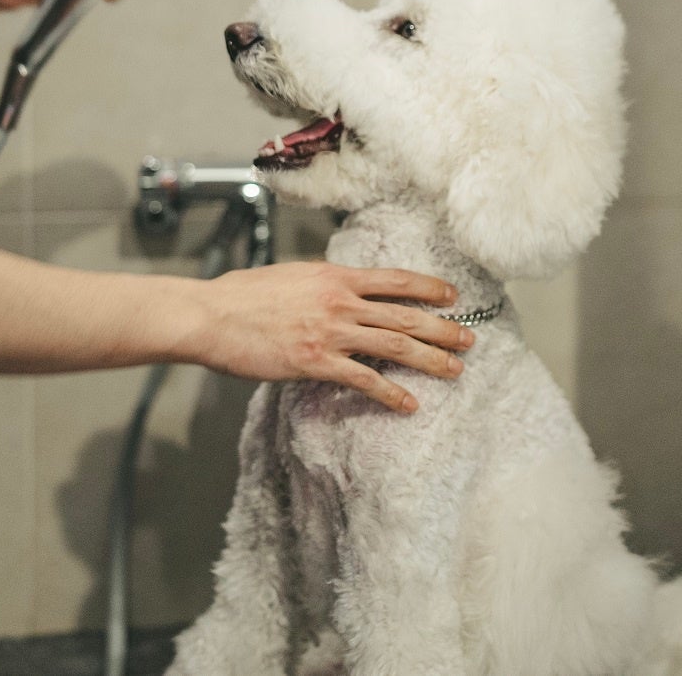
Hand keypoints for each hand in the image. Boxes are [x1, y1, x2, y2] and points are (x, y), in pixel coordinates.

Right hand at [184, 261, 474, 412]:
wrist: (212, 315)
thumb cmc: (243, 295)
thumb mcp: (291, 276)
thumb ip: (321, 284)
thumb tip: (339, 288)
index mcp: (335, 277)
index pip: (394, 280)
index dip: (428, 287)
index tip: (452, 295)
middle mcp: (340, 302)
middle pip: (404, 315)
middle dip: (442, 328)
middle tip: (469, 338)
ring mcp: (331, 333)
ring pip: (394, 346)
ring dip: (430, 359)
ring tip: (455, 369)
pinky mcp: (316, 362)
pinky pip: (364, 380)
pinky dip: (391, 394)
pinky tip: (410, 405)